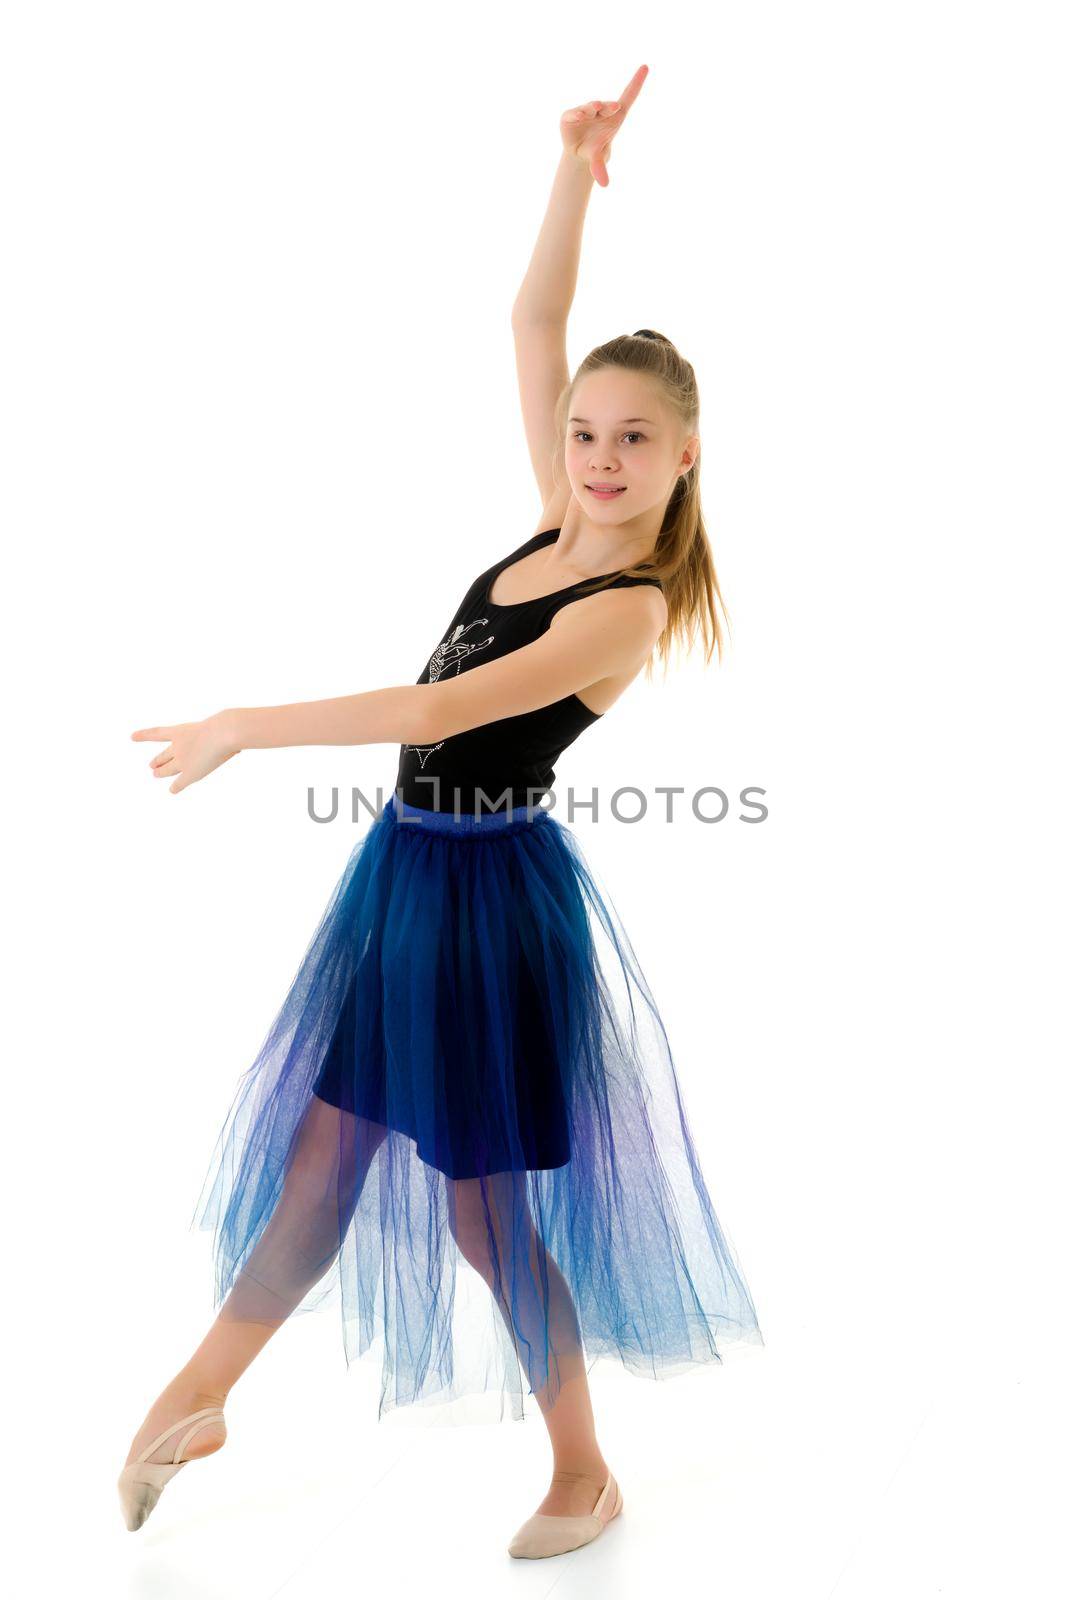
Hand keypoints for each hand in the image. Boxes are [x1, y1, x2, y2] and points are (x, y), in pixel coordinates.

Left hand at [131, 710, 240, 794]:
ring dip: (161, 772)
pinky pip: (179, 783)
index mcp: (180, 731)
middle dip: (158, 760)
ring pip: (167, 770)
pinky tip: (172, 790)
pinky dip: (176, 787)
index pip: (157, 733)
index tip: (132, 737)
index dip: (143, 735)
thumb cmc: (226, 727)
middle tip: (152, 765)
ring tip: (155, 774)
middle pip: (163, 756)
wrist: (224, 733)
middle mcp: (177, 747)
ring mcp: (182, 761)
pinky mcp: (190, 774)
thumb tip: (232, 749)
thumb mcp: (217, 727)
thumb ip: (218, 737)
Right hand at [560, 64, 648, 187]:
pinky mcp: (570, 115)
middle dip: (607, 106)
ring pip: (590, 107)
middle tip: (612, 107)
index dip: (637, 82)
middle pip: (606, 105)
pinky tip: (579, 115)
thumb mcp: (598, 159)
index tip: (646, 66)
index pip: (628, 96)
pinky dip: (575, 114)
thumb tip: (604, 184)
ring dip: (591, 108)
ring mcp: (586, 110)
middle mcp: (601, 109)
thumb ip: (600, 168)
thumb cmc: (595, 150)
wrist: (579, 151)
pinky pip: (573, 113)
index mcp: (615, 115)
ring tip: (592, 110)